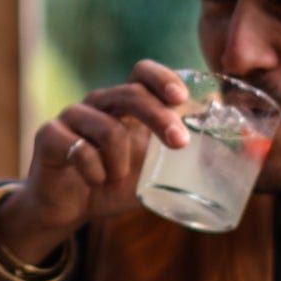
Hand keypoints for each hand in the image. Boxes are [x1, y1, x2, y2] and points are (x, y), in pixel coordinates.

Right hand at [0, 61, 190, 266]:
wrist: (65, 208)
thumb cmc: (111, 184)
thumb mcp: (150, 171)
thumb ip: (176, 157)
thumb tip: (232, 153)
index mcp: (123, 105)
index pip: (142, 72)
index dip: (162, 78)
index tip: (182, 99)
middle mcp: (97, 103)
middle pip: (131, 93)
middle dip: (160, 117)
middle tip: (179, 143)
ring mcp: (70, 117)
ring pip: (108, 129)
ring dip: (121, 162)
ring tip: (116, 178)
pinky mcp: (48, 135)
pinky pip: (81, 151)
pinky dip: (95, 173)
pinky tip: (93, 181)